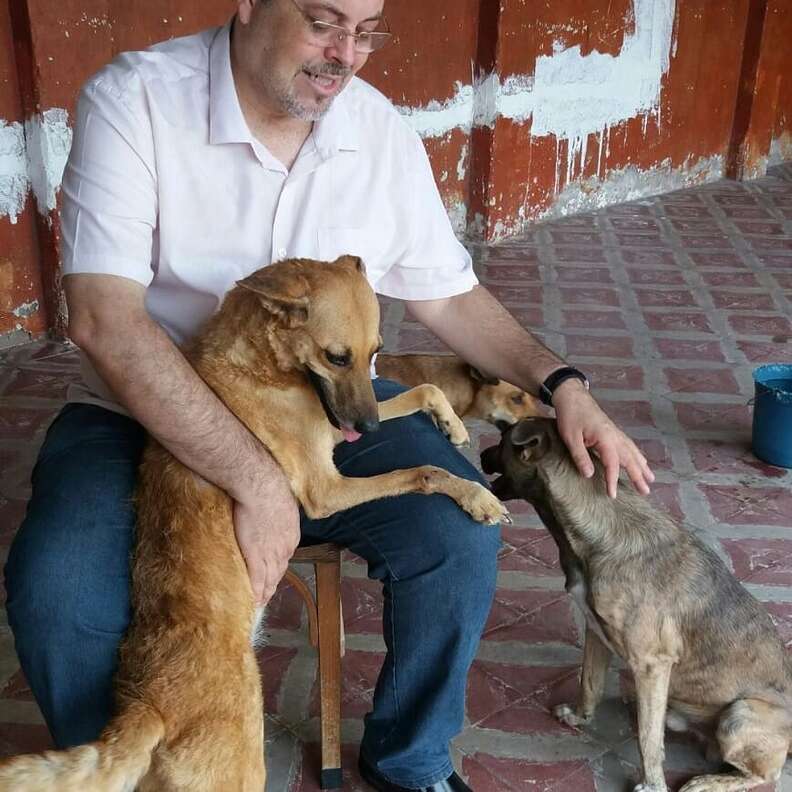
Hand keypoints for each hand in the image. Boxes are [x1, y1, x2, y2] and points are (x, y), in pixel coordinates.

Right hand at [233, 472, 300, 605]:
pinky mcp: (256, 556)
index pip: (285, 556)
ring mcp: (271, 554)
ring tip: (259, 601)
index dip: (278, 567)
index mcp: (291, 535)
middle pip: (279, 571)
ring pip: (270, 578)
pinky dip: (255, 592)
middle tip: (266, 595)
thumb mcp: (280, 501)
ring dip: (265, 592)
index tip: (273, 575)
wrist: (262, 487)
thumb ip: (277, 510)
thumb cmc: (269, 487)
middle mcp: (285, 548)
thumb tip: (271, 507)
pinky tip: (253, 601)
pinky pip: (257, 580)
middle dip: (273, 584)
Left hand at [552, 379, 654, 497]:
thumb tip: (589, 475)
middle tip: (646, 491)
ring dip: (642, 465)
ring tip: (651, 478)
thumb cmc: (570, 415)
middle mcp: (615, 435)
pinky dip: (637, 455)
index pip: (612, 463)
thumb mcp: (570, 437)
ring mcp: (615, 432)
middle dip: (638, 475)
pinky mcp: (613, 431)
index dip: (613, 480)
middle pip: (630, 458)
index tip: (612, 495)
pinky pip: (629, 445)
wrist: (572, 395)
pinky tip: (640, 460)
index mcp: (605, 437)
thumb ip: (580, 456)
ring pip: (633, 451)